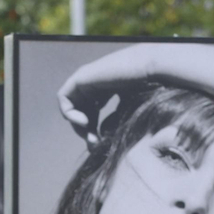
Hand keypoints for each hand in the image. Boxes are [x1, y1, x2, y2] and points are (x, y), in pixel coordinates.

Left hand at [58, 44, 172, 144]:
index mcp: (107, 88)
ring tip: (91, 134)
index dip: (92, 132)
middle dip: (85, 132)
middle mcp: (95, 82)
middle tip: (94, 144)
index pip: (91, 113)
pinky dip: (70, 113)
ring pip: (71, 107)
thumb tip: (94, 142)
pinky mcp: (80, 77)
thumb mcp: (127, 112)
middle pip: (80, 112)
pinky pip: (63, 98)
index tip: (100, 144)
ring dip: (78, 126)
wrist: (151, 70)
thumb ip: (111, 124)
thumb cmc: (148, 91)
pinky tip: (85, 122)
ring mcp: (87, 79)